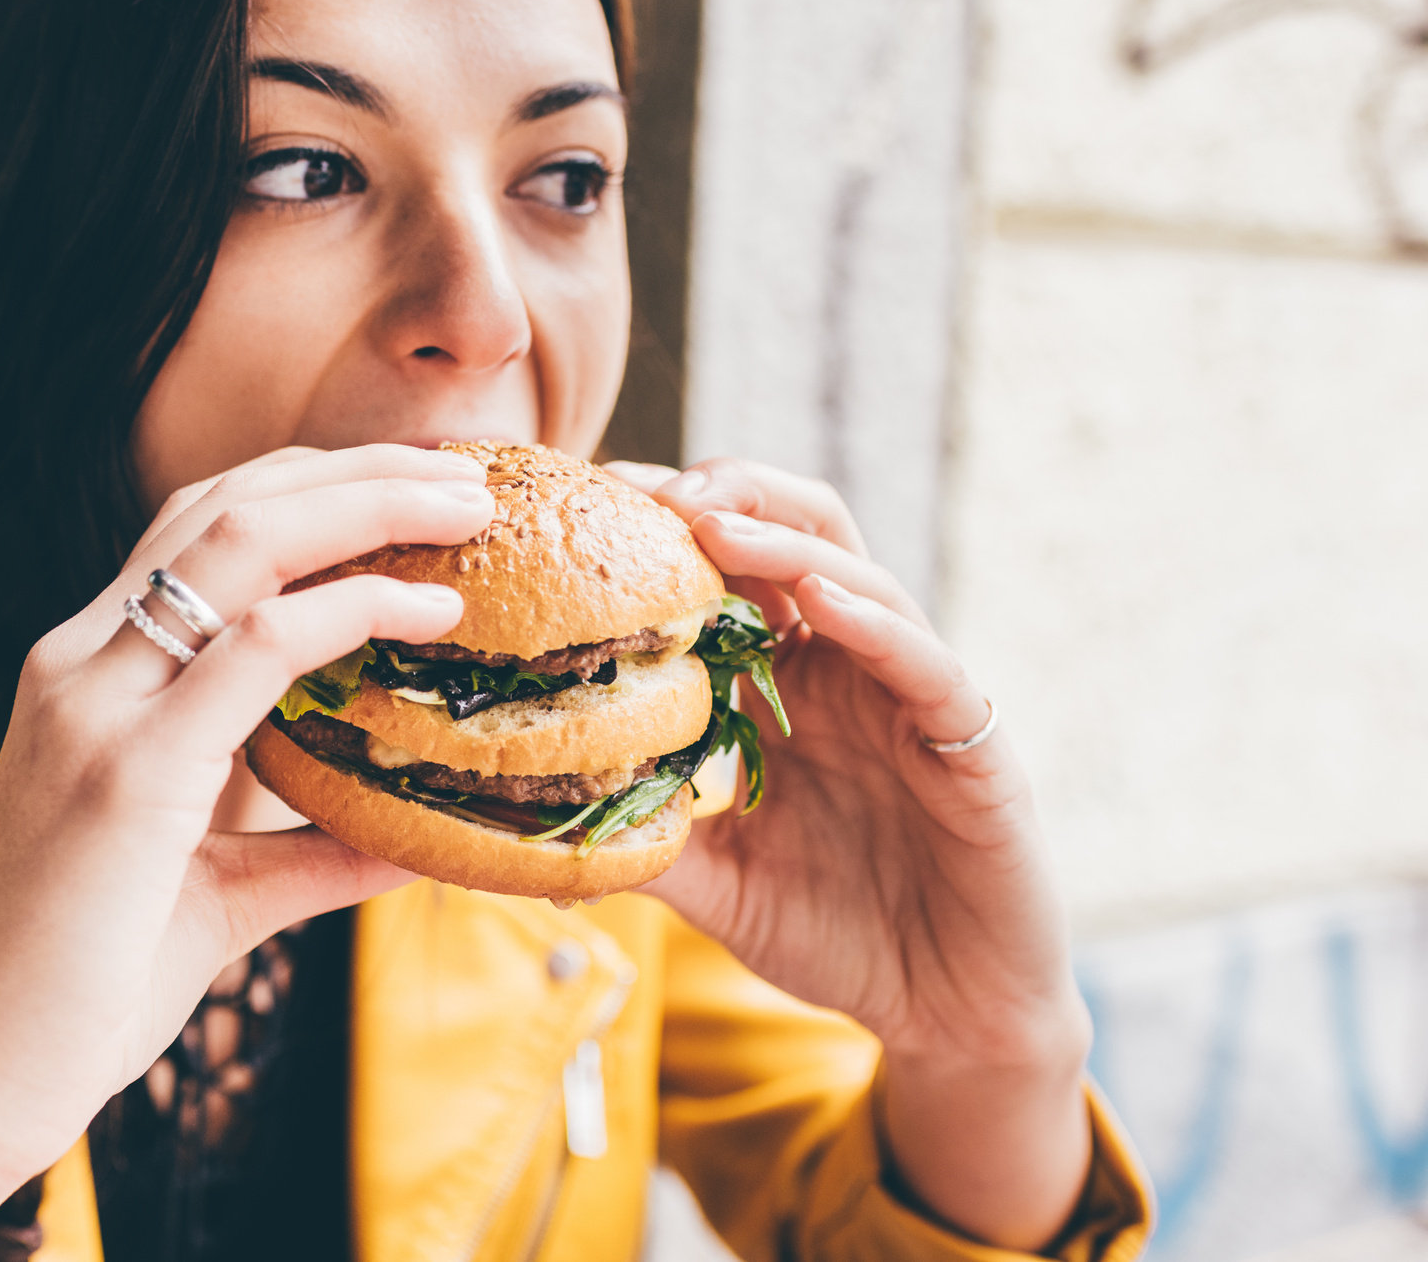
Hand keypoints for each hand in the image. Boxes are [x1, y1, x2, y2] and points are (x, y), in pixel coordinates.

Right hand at [0, 446, 492, 1261]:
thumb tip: (414, 839)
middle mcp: (80, 665)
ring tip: (470, 507)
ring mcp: (93, 708)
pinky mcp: (125, 772)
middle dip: (358, 469)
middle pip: (229, 504)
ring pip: (241, 540)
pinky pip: (254, 648)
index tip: (418, 488)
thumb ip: (309, 853)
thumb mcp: (216, 896)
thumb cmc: (77, 991)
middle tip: (471, 471)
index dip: (313, 487)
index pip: (202, 530)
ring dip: (368, 505)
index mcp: (88, 677)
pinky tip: (429, 614)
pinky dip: (353, 611)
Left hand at [607, 458, 1092, 1251]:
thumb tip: (532, 822)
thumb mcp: (717, 883)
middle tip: (648, 490)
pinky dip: (874, 622)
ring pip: (859, 578)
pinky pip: (925, 663)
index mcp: (789, 685)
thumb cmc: (839, 936)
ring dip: (783, 541)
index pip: (731, 575)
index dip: (670, 530)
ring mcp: (912, 696)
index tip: (594, 504)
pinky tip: (820, 600)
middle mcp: (850, 671)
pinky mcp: (971, 740)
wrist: (949, 1013)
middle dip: (727, 494)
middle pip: (799, 536)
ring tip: (712, 519)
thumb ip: (646, 839)